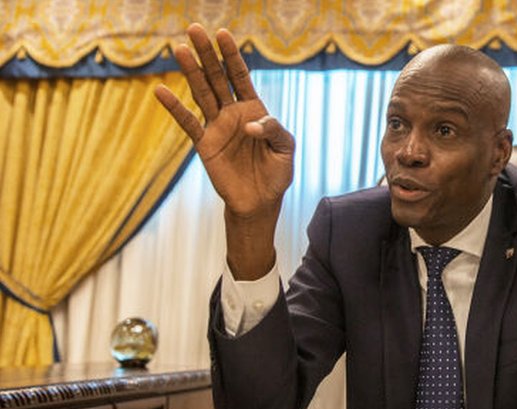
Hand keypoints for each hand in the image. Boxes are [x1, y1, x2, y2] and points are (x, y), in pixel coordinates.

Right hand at [154, 24, 294, 278]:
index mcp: (254, 110)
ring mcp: (217, 127)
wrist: (260, 203)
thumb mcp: (286, 149)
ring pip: (202, 94)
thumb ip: (274, 130)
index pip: (241, 77)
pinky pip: (188, 123)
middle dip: (207, 54)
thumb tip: (249, 123)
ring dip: (191, 72)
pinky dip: (175, 109)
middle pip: (217, 78)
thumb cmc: (276, 174)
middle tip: (194, 28)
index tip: (223, 33)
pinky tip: (161, 91)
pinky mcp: (205, 145)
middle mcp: (232, 114)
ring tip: (178, 48)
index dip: (232, 56)